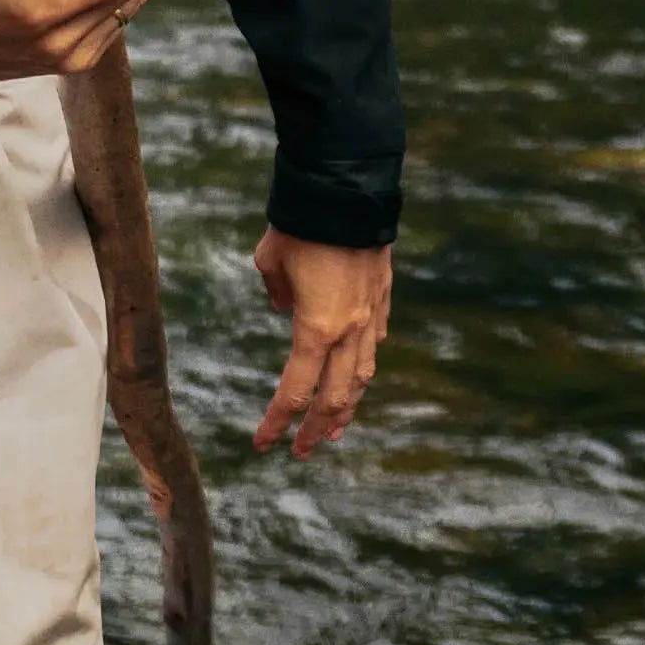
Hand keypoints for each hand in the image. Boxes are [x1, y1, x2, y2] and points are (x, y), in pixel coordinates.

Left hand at [251, 228, 391, 455]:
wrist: (348, 191)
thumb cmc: (300, 223)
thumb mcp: (271, 257)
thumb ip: (274, 289)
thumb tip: (283, 308)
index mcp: (315, 329)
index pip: (294, 391)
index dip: (277, 421)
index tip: (262, 444)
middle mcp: (348, 332)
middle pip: (334, 399)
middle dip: (314, 431)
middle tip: (299, 452)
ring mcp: (370, 318)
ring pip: (361, 378)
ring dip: (346, 409)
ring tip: (333, 431)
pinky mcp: (383, 299)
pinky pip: (373, 345)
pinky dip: (363, 367)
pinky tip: (357, 375)